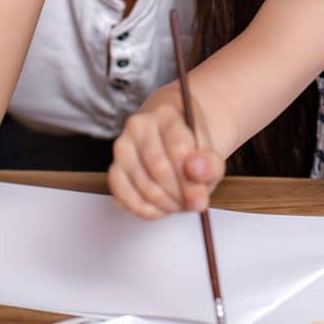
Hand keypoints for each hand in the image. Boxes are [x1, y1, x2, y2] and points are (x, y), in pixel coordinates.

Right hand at [109, 98, 225, 218]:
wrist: (173, 143)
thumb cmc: (192, 149)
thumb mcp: (210, 154)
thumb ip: (210, 164)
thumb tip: (196, 172)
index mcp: (166, 114)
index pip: (178, 148)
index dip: (190, 180)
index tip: (201, 197)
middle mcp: (138, 126)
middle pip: (159, 168)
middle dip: (179, 193)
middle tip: (192, 203)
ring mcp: (122, 148)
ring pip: (143, 185)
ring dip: (165, 203)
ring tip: (180, 203)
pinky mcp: (113, 170)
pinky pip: (124, 197)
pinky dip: (145, 209)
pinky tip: (161, 208)